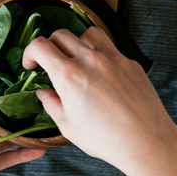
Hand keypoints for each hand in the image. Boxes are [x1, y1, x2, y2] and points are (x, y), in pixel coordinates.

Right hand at [23, 27, 176, 175]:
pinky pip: (110, 48)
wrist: (146, 142)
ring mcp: (113, 58)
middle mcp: (91, 60)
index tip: (31, 64)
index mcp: (69, 75)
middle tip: (50, 63)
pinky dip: (100, 55)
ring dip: (77, 43)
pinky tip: (101, 74)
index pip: (40, 45)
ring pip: (88, 34)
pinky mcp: (130, 63)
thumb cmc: (107, 138)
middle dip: (50, 47)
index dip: (30, 53)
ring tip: (77, 61)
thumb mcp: (68, 126)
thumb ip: (51, 103)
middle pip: (61, 35)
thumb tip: (44, 92)